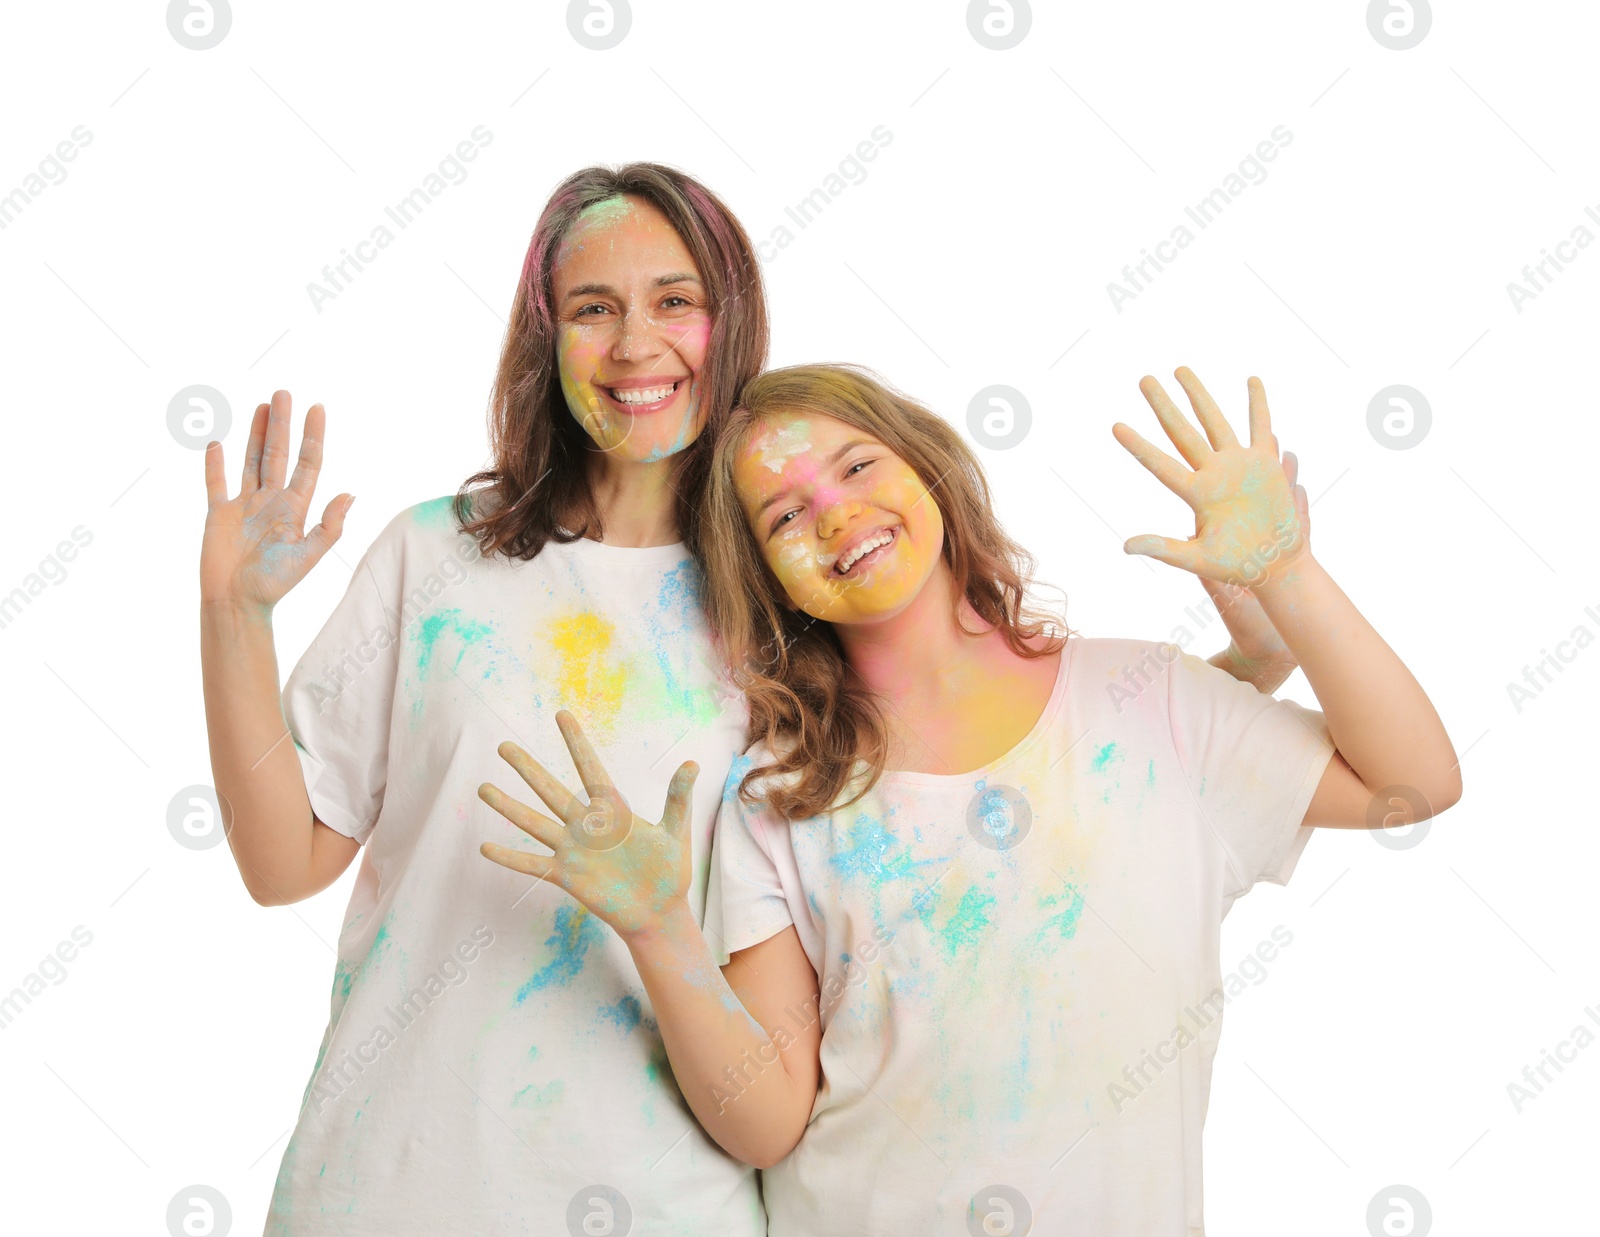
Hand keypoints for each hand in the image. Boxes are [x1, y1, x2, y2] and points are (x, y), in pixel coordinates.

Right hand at [201, 390, 351, 609]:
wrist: (237, 603)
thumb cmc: (275, 584)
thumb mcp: (309, 556)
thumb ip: (329, 526)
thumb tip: (350, 494)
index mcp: (296, 509)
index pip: (307, 464)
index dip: (313, 437)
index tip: (317, 408)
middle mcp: (272, 501)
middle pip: (278, 454)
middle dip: (282, 424)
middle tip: (284, 393)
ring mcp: (245, 505)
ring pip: (252, 461)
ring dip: (256, 434)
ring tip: (262, 406)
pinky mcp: (219, 514)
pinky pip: (216, 483)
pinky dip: (216, 464)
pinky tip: (218, 442)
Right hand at [478, 711, 696, 940]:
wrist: (659, 912)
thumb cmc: (669, 871)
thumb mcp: (676, 831)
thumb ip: (679, 798)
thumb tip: (693, 763)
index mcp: (612, 809)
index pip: (589, 768)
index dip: (575, 742)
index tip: (561, 714)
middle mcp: (586, 825)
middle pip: (551, 790)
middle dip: (528, 768)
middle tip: (504, 745)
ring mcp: (573, 850)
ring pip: (534, 823)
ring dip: (509, 807)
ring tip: (483, 787)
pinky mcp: (567, 876)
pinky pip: (532, 865)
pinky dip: (510, 858)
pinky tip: (486, 847)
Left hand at [1113, 367, 1308, 588]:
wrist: (1275, 565)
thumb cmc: (1236, 566)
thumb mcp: (1198, 559)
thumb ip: (1164, 549)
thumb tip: (1126, 546)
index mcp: (1195, 493)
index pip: (1160, 463)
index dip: (1138, 447)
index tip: (1116, 427)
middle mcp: (1212, 473)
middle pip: (1182, 431)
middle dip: (1163, 405)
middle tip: (1144, 379)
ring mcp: (1238, 465)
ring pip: (1215, 421)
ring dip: (1199, 395)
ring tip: (1180, 370)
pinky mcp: (1265, 464)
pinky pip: (1261, 428)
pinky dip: (1258, 405)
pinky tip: (1251, 380)